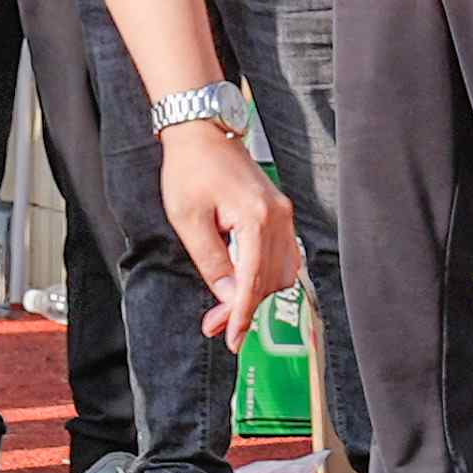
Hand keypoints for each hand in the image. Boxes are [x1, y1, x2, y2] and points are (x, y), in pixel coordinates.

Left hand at [152, 118, 300, 343]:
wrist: (202, 133)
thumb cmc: (190, 169)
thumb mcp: (189, 220)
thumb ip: (212, 262)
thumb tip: (230, 297)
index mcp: (256, 217)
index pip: (254, 281)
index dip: (243, 315)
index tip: (233, 339)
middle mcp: (278, 217)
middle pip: (271, 281)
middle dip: (246, 308)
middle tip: (218, 327)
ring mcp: (284, 215)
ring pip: (282, 273)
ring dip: (257, 295)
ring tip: (226, 308)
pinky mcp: (280, 213)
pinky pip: (283, 257)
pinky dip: (266, 277)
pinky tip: (244, 284)